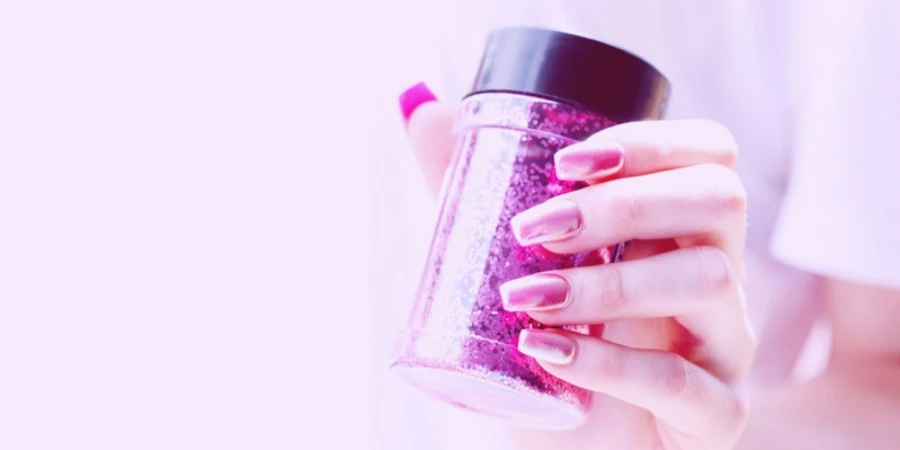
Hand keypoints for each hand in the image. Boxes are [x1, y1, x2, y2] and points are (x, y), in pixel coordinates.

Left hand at [401, 84, 754, 449]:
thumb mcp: (514, 264)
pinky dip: (609, 364)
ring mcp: (723, 347)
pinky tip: (547, 352)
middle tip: (537, 232)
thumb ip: (475, 193)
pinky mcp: (715, 414)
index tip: (565, 163)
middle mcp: (715, 278)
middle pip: (717, 201)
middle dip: (622, 204)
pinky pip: (682, 382)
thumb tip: (418, 110)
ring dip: (607, 283)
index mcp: (676, 233)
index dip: (649, 142)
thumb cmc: (549, 352)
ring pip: (709, 281)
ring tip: (529, 299)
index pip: (707, 155)